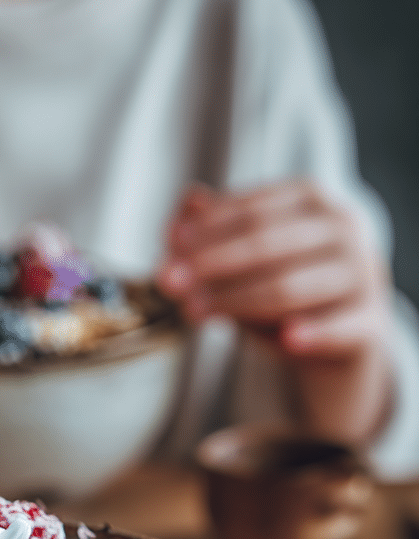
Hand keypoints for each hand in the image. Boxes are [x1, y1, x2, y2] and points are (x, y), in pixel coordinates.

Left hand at [156, 180, 394, 443]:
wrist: (342, 330)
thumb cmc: (284, 283)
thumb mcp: (246, 255)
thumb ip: (215, 230)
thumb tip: (187, 201)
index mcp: (310, 199)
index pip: (251, 211)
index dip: (206, 229)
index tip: (168, 246)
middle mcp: (342, 227)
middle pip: (265, 243)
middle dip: (211, 263)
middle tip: (168, 282)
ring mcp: (361, 273)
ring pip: (291, 286)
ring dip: (235, 300)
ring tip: (192, 312)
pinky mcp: (370, 321)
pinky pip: (340, 327)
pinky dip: (316, 332)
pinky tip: (290, 338)